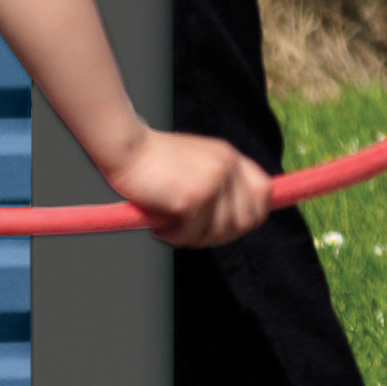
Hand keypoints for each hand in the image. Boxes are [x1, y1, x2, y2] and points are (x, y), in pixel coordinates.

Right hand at [99, 122, 271, 247]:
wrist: (123, 147)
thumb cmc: (149, 160)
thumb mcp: (194, 164)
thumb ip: (217, 184)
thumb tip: (232, 221)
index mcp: (229, 157)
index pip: (263, 192)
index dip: (250, 215)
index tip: (226, 226)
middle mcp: (227, 168)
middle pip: (247, 219)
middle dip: (220, 234)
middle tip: (191, 233)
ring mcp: (214, 182)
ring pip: (220, 231)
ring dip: (194, 238)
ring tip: (170, 229)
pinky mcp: (196, 197)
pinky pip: (194, 234)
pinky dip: (175, 237)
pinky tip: (160, 227)